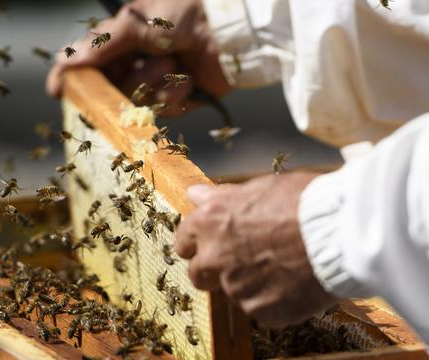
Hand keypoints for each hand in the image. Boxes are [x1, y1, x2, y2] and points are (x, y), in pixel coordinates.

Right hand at [46, 0, 230, 115]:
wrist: (229, 27)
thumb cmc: (183, 12)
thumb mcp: (137, 21)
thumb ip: (102, 44)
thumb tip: (65, 61)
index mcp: (122, 40)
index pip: (87, 63)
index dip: (70, 77)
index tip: (57, 90)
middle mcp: (135, 62)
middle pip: (109, 89)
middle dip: (125, 81)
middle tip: (139, 70)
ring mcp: (156, 82)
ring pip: (136, 102)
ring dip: (154, 81)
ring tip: (173, 60)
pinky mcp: (178, 98)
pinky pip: (163, 109)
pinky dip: (175, 92)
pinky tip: (188, 78)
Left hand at [174, 172, 336, 327]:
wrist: (341, 233)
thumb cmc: (304, 203)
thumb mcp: (260, 187)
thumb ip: (222, 197)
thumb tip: (195, 194)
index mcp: (209, 223)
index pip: (183, 242)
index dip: (197, 243)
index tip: (210, 245)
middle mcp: (215, 257)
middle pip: (199, 274)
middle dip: (214, 270)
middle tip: (243, 261)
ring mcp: (236, 287)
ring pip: (232, 292)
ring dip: (248, 284)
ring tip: (280, 267)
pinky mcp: (261, 311)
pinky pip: (261, 309)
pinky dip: (273, 301)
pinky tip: (293, 283)